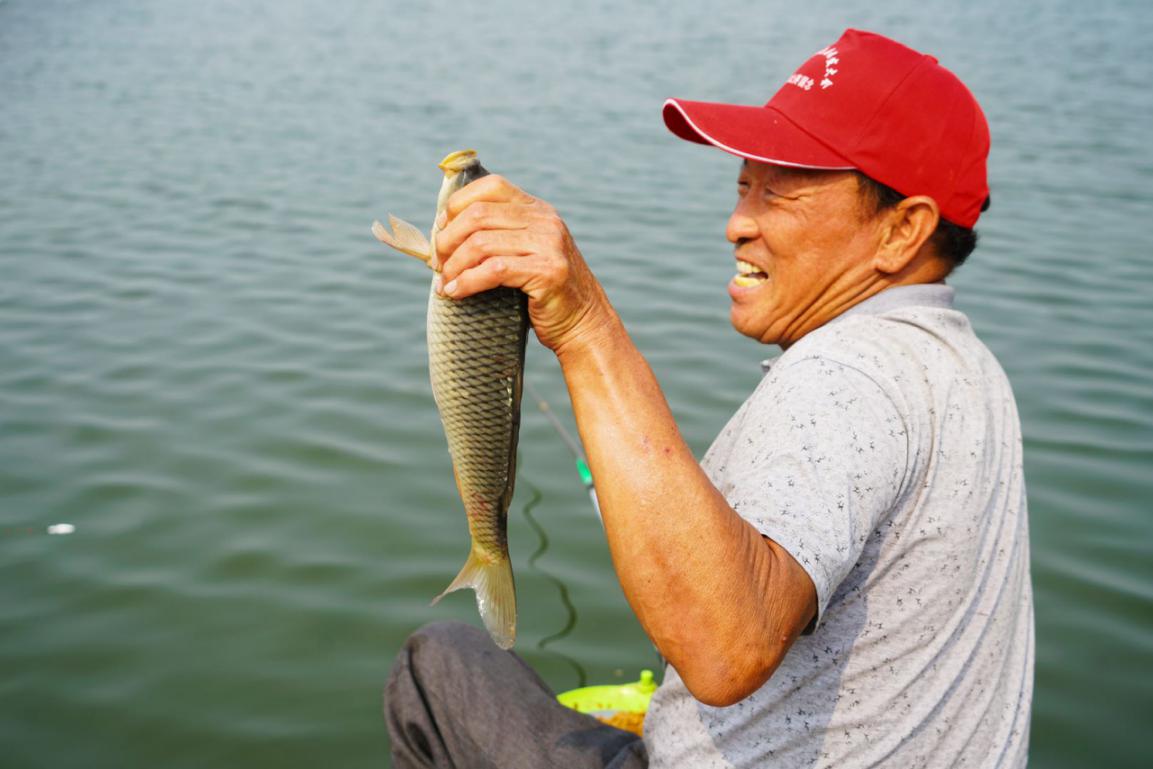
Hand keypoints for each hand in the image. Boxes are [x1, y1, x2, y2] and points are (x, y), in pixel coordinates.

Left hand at [434, 174, 613, 354]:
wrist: (584, 324)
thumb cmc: (544, 293)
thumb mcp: (526, 252)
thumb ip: (499, 236)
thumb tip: (442, 231)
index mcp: (538, 209)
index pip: (490, 186)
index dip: (457, 205)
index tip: (441, 229)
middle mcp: (546, 220)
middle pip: (478, 215)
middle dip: (448, 240)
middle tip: (437, 264)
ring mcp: (549, 245)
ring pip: (481, 243)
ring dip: (454, 266)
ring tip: (445, 284)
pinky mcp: (547, 272)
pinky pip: (493, 270)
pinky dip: (467, 282)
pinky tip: (456, 293)